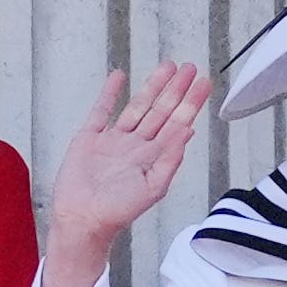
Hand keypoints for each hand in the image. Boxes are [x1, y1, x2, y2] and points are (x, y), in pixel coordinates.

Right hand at [39, 63, 212, 286]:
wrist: (83, 219)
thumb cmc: (118, 211)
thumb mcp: (153, 187)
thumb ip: (170, 158)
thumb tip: (188, 131)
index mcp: (153, 157)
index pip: (177, 124)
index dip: (190, 103)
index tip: (203, 84)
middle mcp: (136, 146)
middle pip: (161, 110)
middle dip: (176, 89)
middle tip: (190, 68)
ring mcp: (114, 140)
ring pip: (137, 106)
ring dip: (152, 86)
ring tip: (167, 67)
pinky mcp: (90, 138)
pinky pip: (102, 110)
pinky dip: (110, 93)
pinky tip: (120, 77)